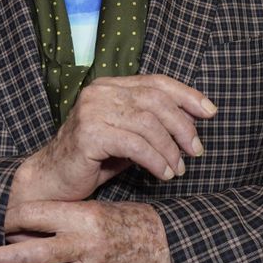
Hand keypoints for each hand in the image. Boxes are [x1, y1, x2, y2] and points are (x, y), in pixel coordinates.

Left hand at [0, 200, 170, 262]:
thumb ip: (59, 217)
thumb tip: (15, 228)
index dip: (12, 219)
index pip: (38, 216)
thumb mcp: (92, 206)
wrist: (159, 244)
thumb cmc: (121, 220)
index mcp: (85, 216)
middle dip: (3, 258)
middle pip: (37, 254)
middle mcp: (87, 245)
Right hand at [9, 75, 215, 205]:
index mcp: (109, 86)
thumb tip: (193, 122)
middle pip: (156, 101)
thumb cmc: (93, 160)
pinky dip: (155, 160)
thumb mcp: (127, 136)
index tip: (210, 112)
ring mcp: (92, 111)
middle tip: (196, 151)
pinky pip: (135, 145)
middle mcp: (99, 92)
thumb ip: (151, 123)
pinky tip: (163, 174)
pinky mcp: (89, 134)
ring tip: (178, 169)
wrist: (52, 180)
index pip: (156, 82)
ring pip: (148, 123)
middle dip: (183, 127)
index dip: (187, 95)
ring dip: (170, 149)